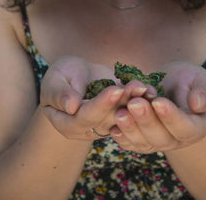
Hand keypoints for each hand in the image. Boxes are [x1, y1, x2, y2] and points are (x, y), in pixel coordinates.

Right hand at [39, 56, 157, 139]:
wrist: (77, 76)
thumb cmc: (61, 77)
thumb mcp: (54, 81)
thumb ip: (59, 94)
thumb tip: (70, 106)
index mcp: (67, 125)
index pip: (84, 118)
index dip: (100, 105)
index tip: (114, 90)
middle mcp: (88, 130)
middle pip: (107, 120)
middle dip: (122, 103)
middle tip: (136, 87)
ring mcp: (106, 125)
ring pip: (123, 117)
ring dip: (135, 102)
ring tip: (144, 87)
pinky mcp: (120, 117)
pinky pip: (132, 112)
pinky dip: (141, 101)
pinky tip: (150, 89)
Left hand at [109, 61, 205, 152]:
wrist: (171, 85)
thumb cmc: (190, 81)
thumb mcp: (203, 80)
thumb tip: (197, 104)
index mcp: (196, 128)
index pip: (185, 127)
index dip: (171, 116)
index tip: (158, 101)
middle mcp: (176, 140)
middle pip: (161, 138)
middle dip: (146, 120)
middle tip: (134, 103)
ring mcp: (157, 143)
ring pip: (143, 143)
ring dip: (130, 129)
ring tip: (120, 112)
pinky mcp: (140, 141)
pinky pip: (130, 144)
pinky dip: (121, 137)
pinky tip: (112, 126)